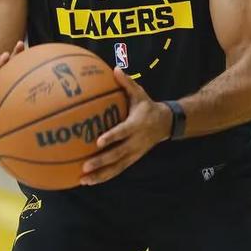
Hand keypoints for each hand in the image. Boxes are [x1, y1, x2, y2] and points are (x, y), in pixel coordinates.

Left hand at [80, 68, 172, 184]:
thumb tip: (115, 68)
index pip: (123, 132)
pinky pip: (117, 170)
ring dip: (100, 174)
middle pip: (118, 154)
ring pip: (117, 167)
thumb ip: (126, 83)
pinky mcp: (132, 159)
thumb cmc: (147, 106)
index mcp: (136, 124)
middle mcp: (135, 141)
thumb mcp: (140, 93)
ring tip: (84, 179)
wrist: (166, 123)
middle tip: (85, 165)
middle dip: (101, 161)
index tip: (98, 141)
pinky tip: (89, 181)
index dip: (112, 137)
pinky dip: (104, 177)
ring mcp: (134, 153)